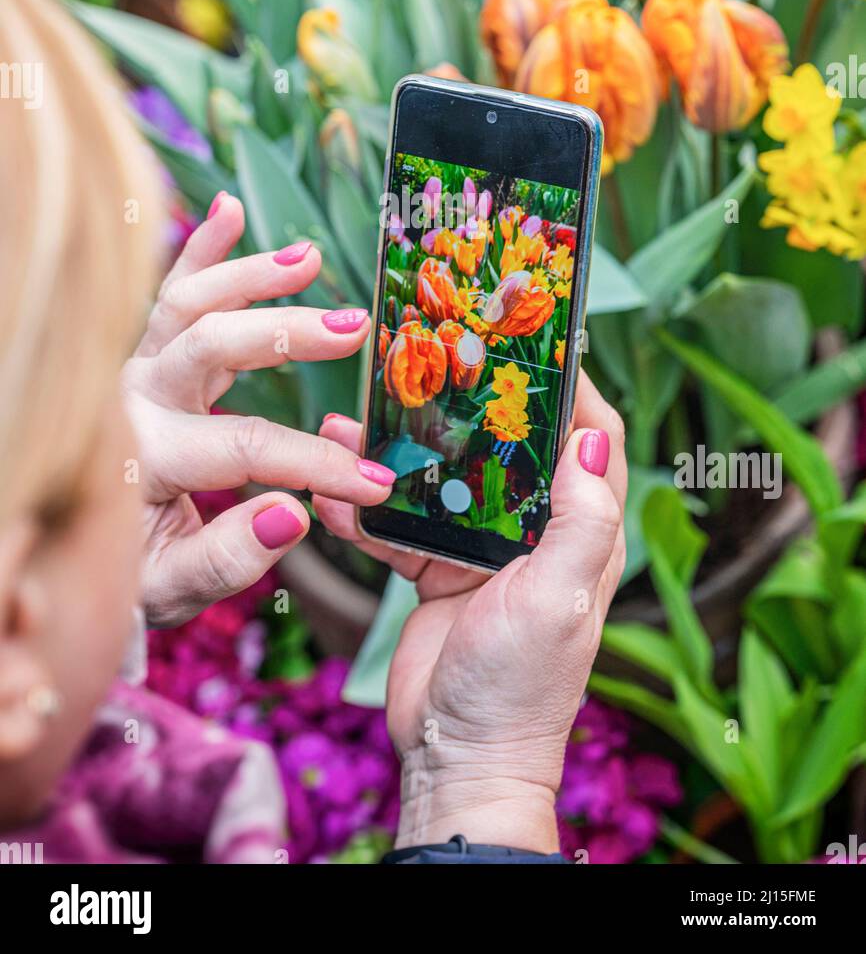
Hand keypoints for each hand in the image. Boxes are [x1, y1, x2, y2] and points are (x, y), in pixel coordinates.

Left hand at [123, 192, 394, 628]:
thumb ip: (228, 556)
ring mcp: (135, 370)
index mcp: (143, 460)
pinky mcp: (143, 356)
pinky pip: (168, 293)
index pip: (248, 448)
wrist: (77, 551)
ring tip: (310, 259)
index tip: (380, 480)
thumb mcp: (170, 588)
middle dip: (289, 334)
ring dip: (250, 275)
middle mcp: (133, 401)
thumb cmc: (129, 574)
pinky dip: (199, 249)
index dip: (320, 464)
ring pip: (187, 303)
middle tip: (355, 327)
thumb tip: (294, 513)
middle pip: (212, 346)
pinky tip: (231, 209)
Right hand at [314, 373, 625, 852]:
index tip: (535, 340)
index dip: (571, 388)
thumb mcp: (560, 599)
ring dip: (396, 451)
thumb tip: (589, 437)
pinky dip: (361, 507)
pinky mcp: (432, 573)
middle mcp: (533, 533)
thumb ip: (581, 520)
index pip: (588, 440)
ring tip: (348, 420)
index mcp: (578, 533)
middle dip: (463, 403)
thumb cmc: (522, 687)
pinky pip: (394, 525)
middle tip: (426, 358)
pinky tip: (326, 486)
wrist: (459, 761)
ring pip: (438, 480)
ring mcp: (479, 552)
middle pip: (503, 446)